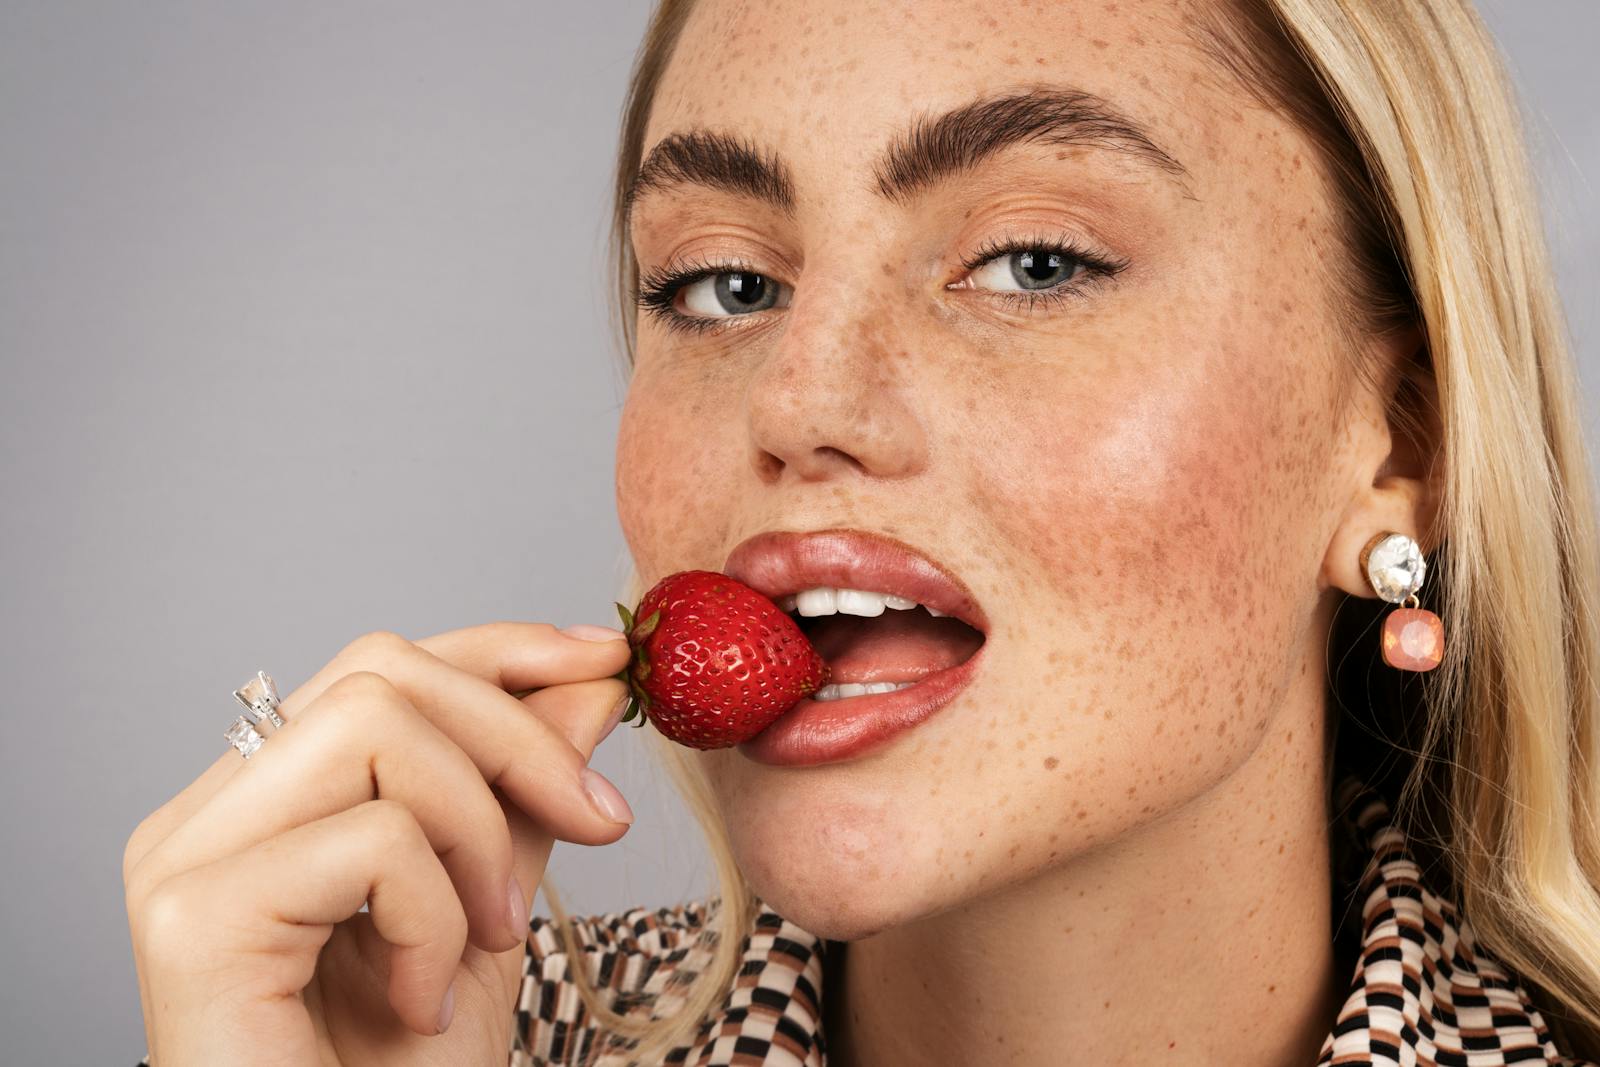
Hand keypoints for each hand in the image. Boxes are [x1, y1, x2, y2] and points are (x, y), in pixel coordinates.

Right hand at [123, 622, 634, 1064]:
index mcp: (261, 806)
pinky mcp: (195, 920)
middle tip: (601, 820)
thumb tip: (587, 687)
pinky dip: (434, 918)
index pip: (379, 670)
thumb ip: (520, 801)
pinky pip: (372, 839)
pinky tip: (418, 1000)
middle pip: (379, 674)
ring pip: (373, 726)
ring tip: (487, 941)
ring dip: (475, 830)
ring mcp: (185, 863)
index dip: (500, 651)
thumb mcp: (488, 914)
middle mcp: (203, 818)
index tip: (604, 659)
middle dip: (518, 735)